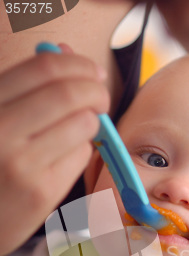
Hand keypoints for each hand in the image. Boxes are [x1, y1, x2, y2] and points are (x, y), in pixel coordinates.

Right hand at [0, 44, 109, 255]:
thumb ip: (25, 86)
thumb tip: (66, 53)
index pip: (44, 69)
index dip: (78, 65)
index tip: (93, 71)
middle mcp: (1, 130)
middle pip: (69, 95)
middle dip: (96, 90)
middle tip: (101, 96)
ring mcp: (22, 165)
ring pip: (82, 125)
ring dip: (91, 122)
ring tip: (82, 126)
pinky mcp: (41, 192)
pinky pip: (80, 156)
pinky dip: (81, 149)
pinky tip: (65, 155)